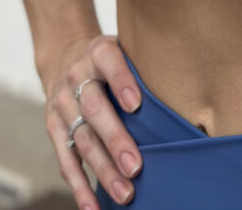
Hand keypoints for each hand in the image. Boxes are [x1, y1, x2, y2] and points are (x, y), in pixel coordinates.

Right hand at [44, 33, 144, 208]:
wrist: (65, 55)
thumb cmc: (110, 59)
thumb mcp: (125, 47)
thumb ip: (144, 65)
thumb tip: (187, 92)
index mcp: (99, 53)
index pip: (109, 64)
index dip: (122, 83)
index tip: (137, 105)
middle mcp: (77, 77)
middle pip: (94, 109)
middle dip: (115, 140)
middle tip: (136, 167)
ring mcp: (62, 104)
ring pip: (82, 140)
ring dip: (102, 169)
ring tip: (124, 193)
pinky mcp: (54, 128)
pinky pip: (66, 161)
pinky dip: (79, 187)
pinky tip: (94, 208)